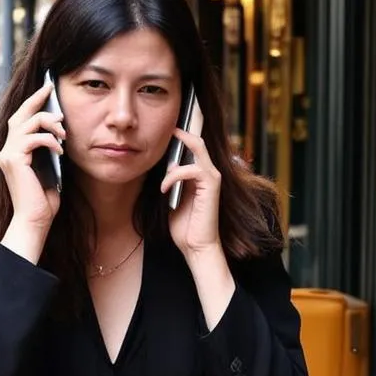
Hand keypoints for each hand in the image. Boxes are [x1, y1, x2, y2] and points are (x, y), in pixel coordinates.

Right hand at [0, 82, 64, 231]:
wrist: (35, 220)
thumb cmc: (43, 200)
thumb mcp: (49, 169)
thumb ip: (48, 151)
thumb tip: (59, 131)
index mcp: (14, 152)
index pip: (20, 121)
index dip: (32, 103)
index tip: (47, 89)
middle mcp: (6, 151)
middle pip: (19, 115)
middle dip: (36, 100)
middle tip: (51, 88)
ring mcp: (7, 155)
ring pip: (27, 123)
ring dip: (49, 123)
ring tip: (63, 134)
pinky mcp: (14, 160)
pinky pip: (33, 139)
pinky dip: (49, 140)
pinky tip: (60, 150)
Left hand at [161, 128, 221, 258]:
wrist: (196, 246)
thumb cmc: (184, 226)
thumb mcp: (172, 198)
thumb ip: (172, 181)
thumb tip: (166, 165)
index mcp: (200, 175)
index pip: (194, 147)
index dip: (182, 135)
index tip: (166, 129)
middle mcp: (209, 173)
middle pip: (198, 141)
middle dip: (182, 132)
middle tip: (167, 128)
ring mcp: (212, 178)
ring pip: (197, 149)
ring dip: (174, 161)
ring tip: (162, 180)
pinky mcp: (211, 186)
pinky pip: (191, 169)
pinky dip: (174, 176)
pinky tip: (165, 189)